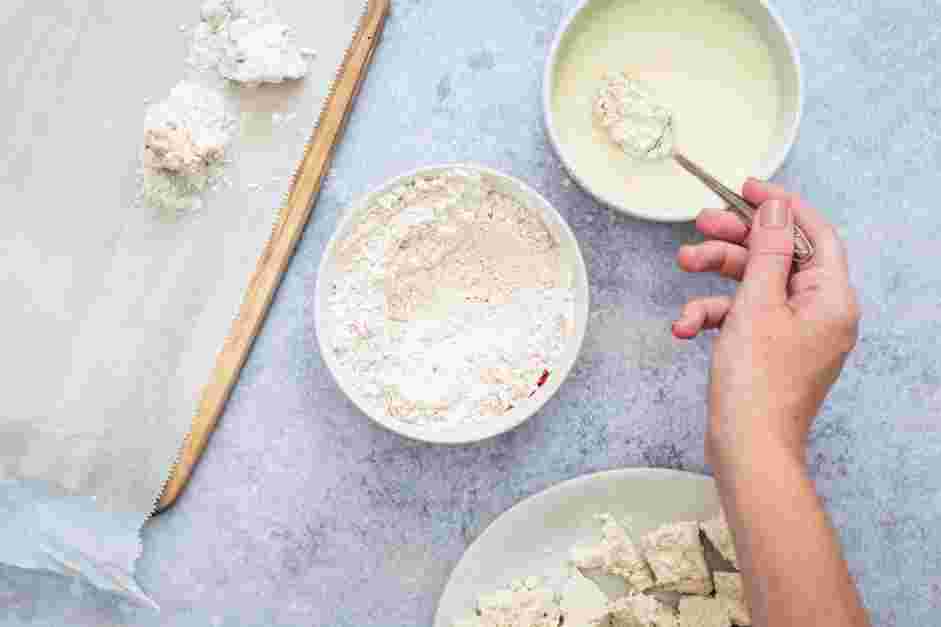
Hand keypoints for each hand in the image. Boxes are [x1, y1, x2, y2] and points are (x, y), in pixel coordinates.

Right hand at [672, 179, 859, 464]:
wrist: (747, 448)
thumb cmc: (757, 385)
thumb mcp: (757, 304)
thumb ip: (768, 250)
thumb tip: (777, 208)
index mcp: (831, 298)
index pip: (814, 233)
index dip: (780, 206)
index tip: (747, 188)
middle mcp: (819, 312)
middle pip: (777, 256)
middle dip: (734, 241)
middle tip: (701, 223)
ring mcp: (794, 332)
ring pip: (753, 284)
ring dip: (715, 277)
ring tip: (682, 266)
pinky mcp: (768, 350)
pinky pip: (741, 317)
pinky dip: (712, 315)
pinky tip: (685, 327)